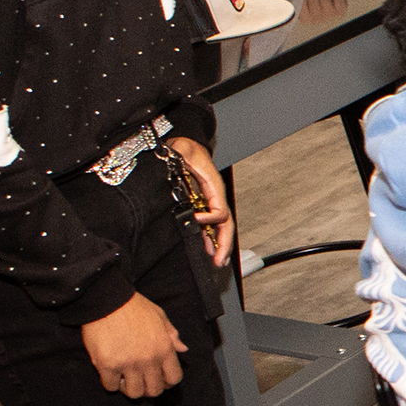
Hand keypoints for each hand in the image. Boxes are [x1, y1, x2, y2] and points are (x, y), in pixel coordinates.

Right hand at [82, 293, 186, 396]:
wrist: (107, 300)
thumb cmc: (134, 306)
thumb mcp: (160, 316)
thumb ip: (172, 335)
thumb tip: (182, 349)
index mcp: (164, 349)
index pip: (174, 378)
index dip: (167, 382)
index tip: (159, 379)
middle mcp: (149, 360)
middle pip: (154, 391)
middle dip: (148, 389)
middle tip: (140, 381)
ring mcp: (128, 364)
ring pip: (134, 393)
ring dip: (129, 388)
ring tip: (124, 378)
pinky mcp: (108, 365)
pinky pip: (111, 386)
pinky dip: (111, 383)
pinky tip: (110, 373)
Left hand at [169, 134, 234, 267]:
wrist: (179, 144)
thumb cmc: (182, 148)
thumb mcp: (183, 153)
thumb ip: (185, 167)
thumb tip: (185, 186)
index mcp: (213, 187)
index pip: (219, 210)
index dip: (209, 218)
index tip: (195, 220)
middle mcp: (214, 197)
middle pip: (226, 224)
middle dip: (225, 243)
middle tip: (219, 260)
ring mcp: (208, 201)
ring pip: (221, 226)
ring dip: (221, 244)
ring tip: (218, 261)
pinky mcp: (200, 204)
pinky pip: (210, 224)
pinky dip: (211, 238)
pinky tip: (209, 249)